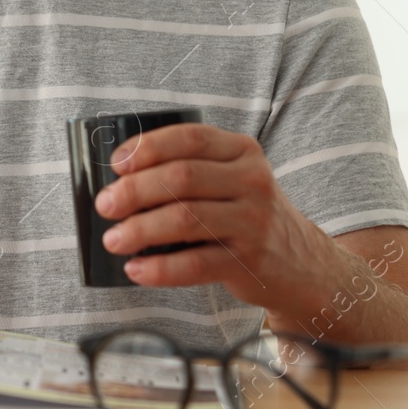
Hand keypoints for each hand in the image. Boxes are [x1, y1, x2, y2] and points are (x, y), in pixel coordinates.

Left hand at [92, 123, 336, 313]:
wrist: (302, 262)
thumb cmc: (247, 214)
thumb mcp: (232, 178)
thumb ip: (190, 170)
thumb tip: (119, 182)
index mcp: (241, 150)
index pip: (189, 138)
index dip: (148, 147)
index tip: (116, 164)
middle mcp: (251, 180)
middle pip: (181, 178)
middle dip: (134, 191)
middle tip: (105, 205)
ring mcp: (253, 220)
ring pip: (185, 219)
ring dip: (140, 230)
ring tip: (114, 240)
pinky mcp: (249, 260)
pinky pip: (196, 264)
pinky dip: (160, 269)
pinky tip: (137, 270)